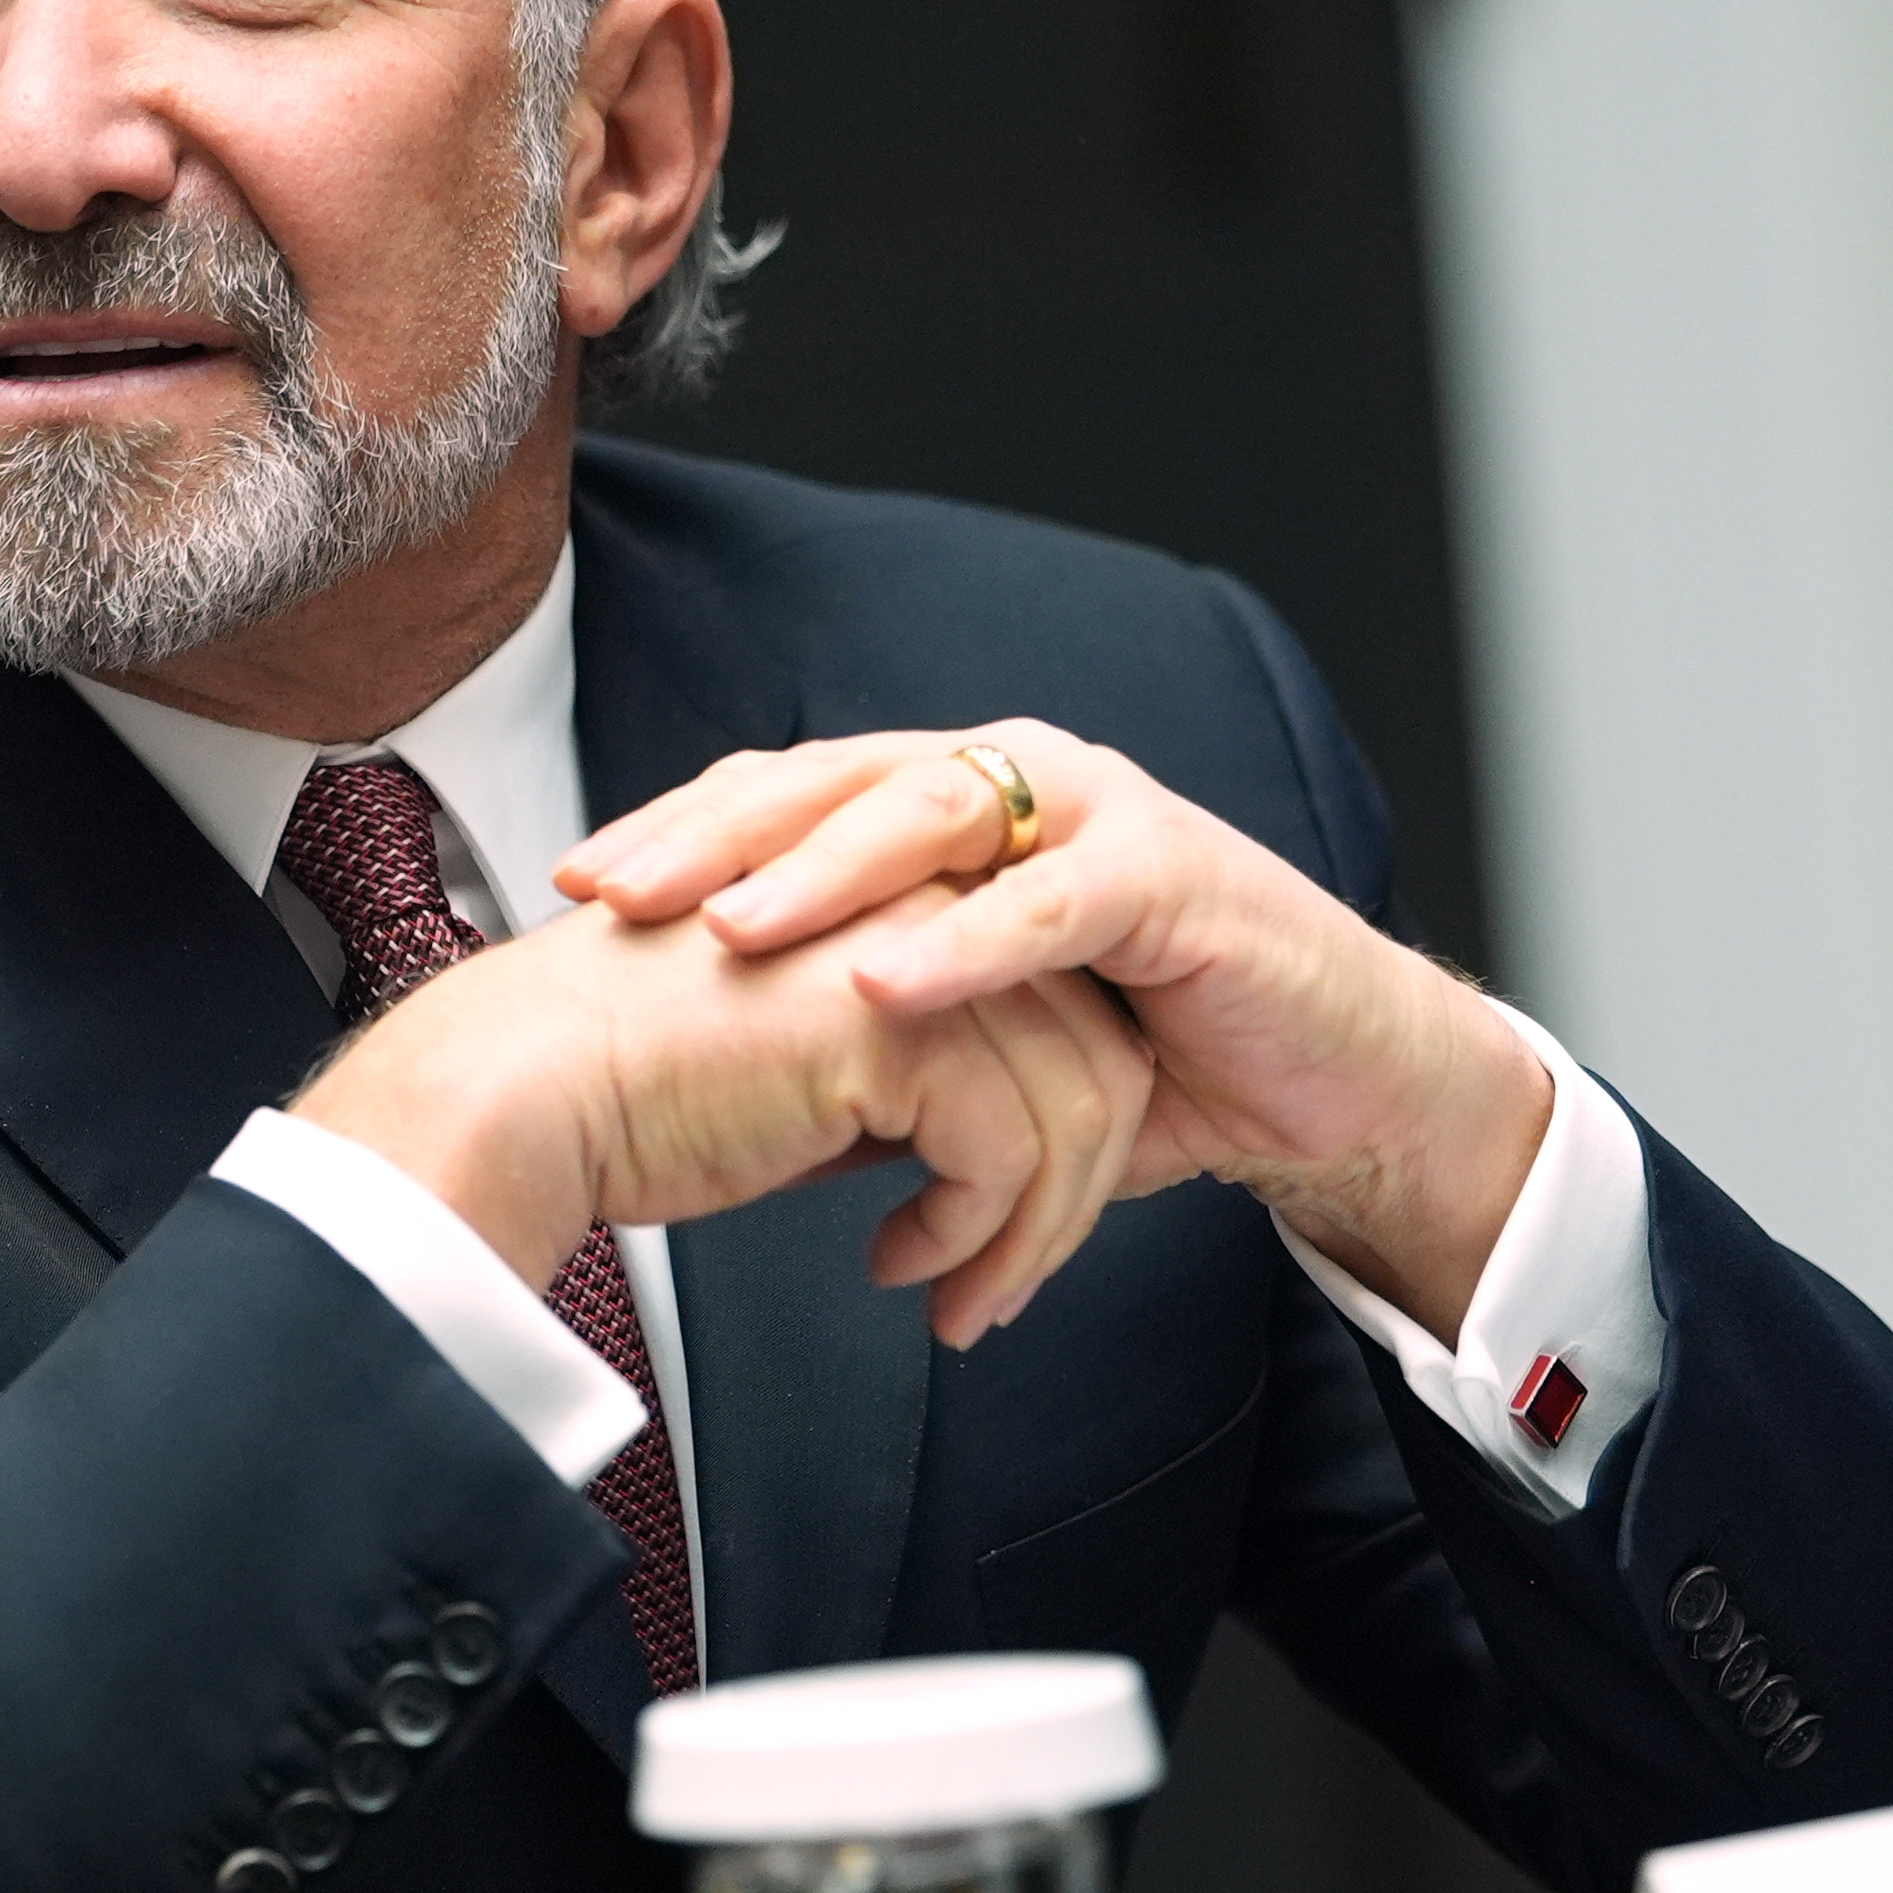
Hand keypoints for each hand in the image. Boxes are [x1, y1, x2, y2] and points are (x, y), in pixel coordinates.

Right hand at [291, 891, 1153, 1346]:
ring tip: (966, 1300)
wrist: (526, 1090)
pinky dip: (984, 1237)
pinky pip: (1015, 1151)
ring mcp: (921, 957)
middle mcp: (924, 901)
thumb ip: (891, 1074)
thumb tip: (967, 1157)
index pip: (1051, 1000)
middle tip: (999, 1284)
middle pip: (1093, 1050)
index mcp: (897, 892)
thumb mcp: (796, 1058)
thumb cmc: (623, 1083)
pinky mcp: (904, 1028)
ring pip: (1079, 1105)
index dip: (1055, 1123)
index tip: (1007, 1224)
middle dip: (1073, 1191)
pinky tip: (906, 1266)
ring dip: (1036, 1231)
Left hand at [556, 723, 1552, 1336]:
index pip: (789, 796)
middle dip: (714, 838)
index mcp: (949, 810)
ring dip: (823, 873)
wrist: (1321, 1082)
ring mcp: (1093, 815)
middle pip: (835, 782)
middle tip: (612, 896)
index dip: (681, 832)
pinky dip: (966, 942)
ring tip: (728, 929)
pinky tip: (886, 981)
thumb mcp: (972, 1046)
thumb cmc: (1148, 1054)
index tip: (571, 887)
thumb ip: (861, 1048)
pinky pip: (1052, 902)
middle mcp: (1011, 784)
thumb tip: (719, 1109)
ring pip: (932, 817)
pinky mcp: (1171, 875)